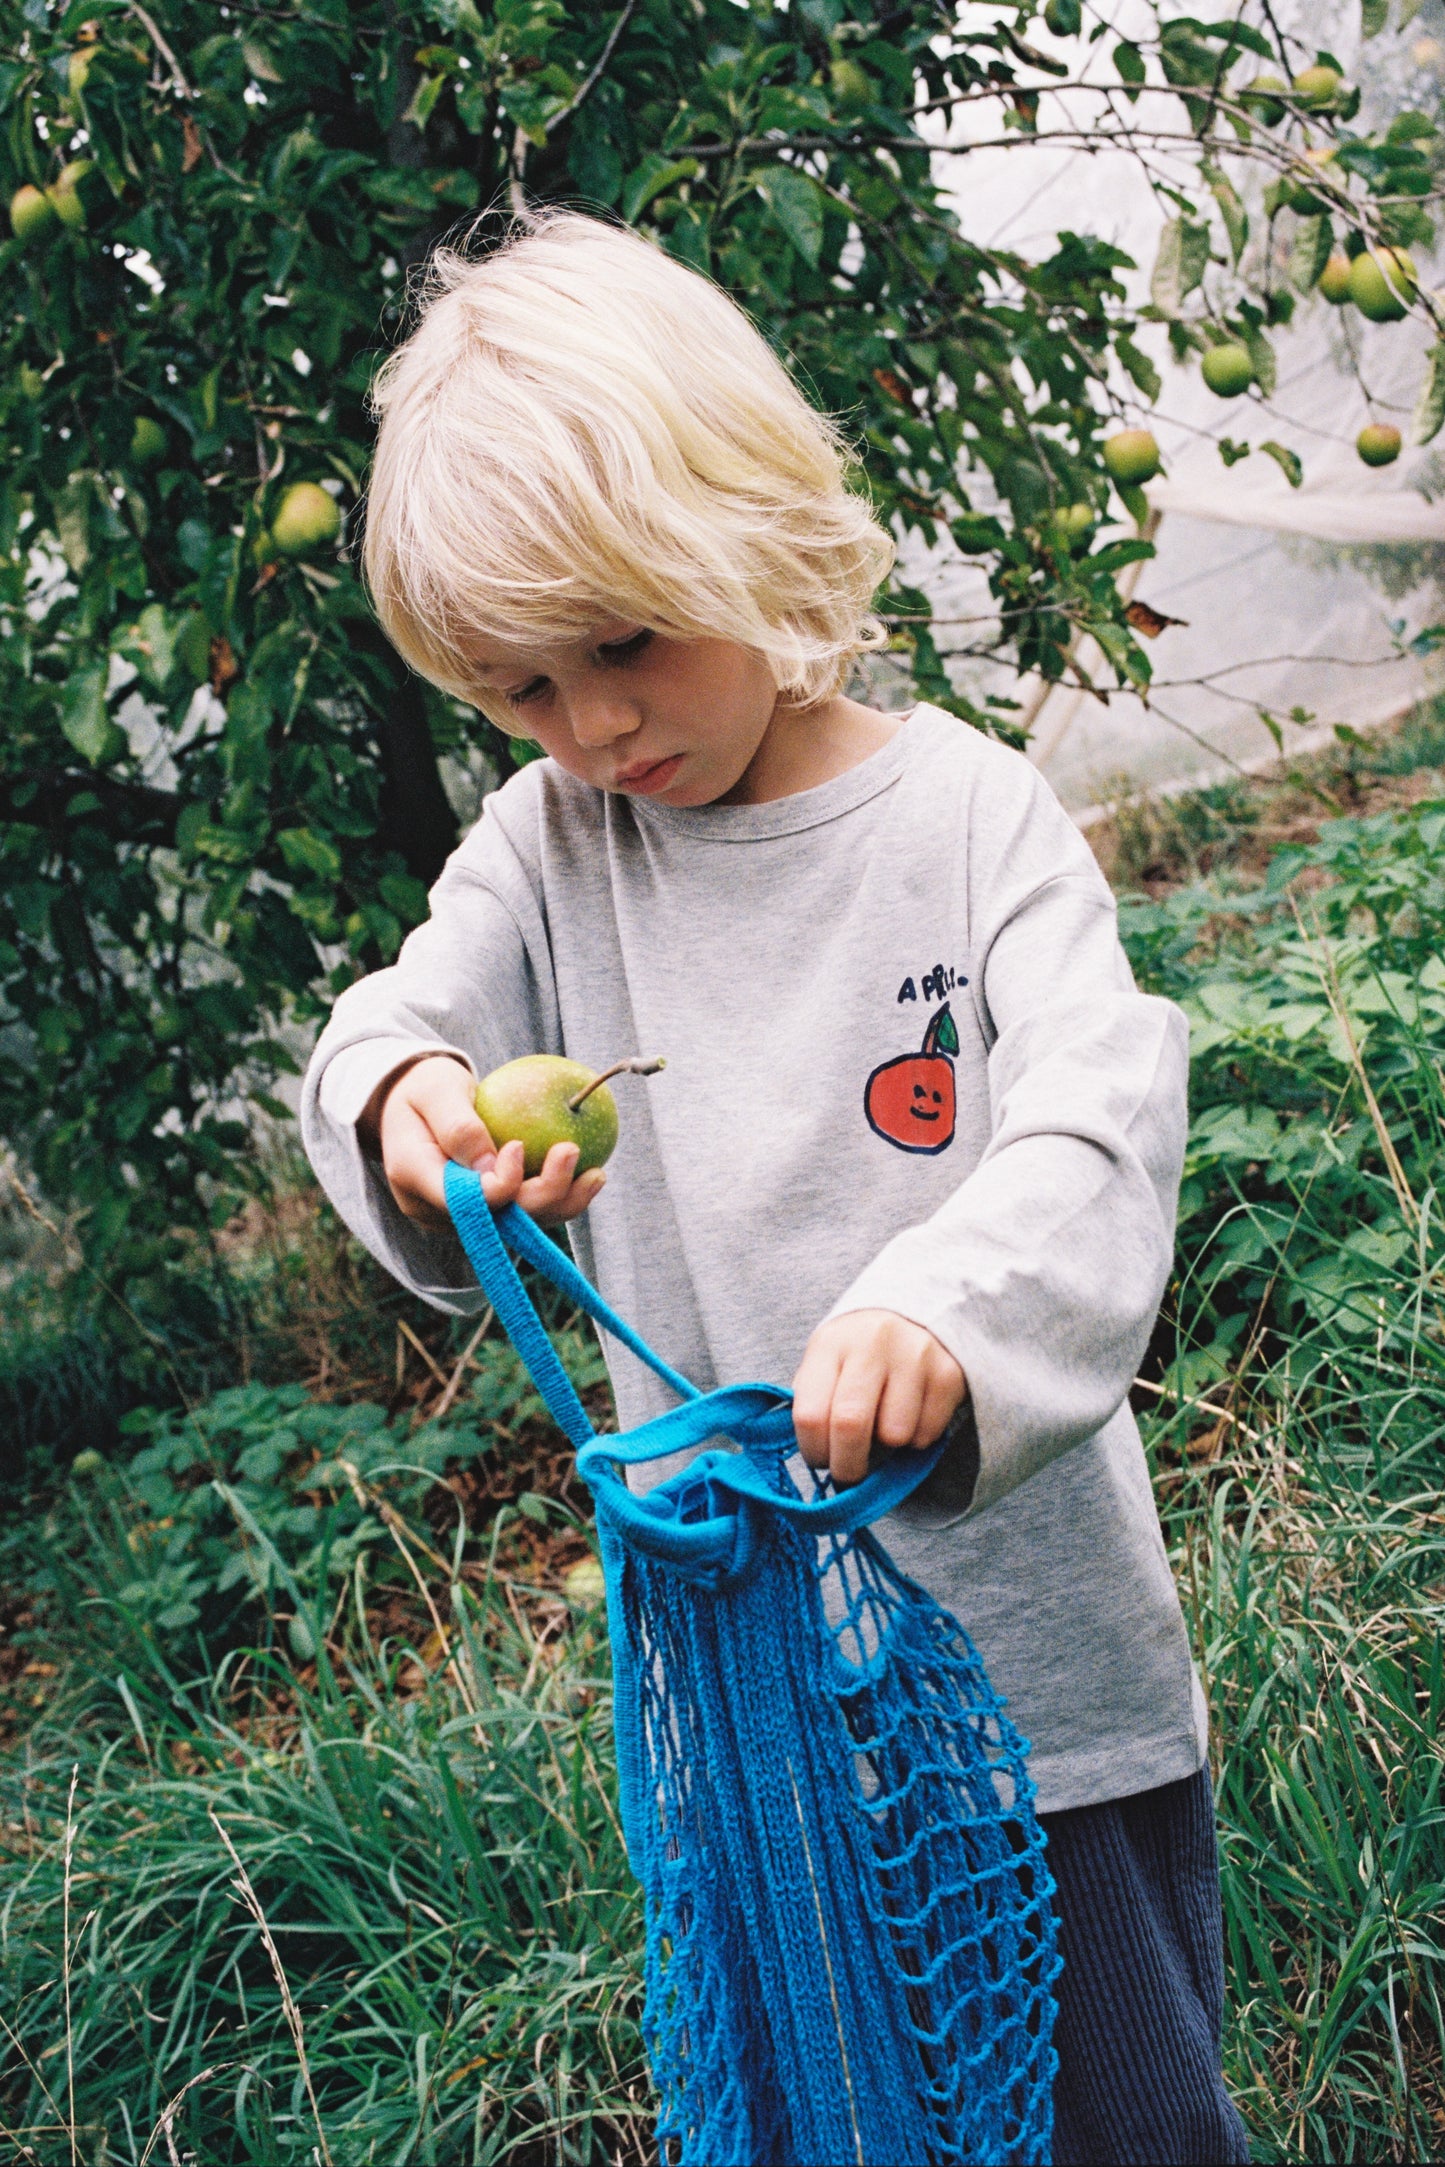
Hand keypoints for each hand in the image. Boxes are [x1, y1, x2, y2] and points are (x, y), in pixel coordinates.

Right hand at [361, 1053, 606, 1230]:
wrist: (408, 1102)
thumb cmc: (422, 1087)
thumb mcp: (434, 1090)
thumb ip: (459, 1126)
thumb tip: (493, 1166)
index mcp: (414, 1176)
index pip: (463, 1199)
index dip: (499, 1184)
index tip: (517, 1146)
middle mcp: (436, 1207)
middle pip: (497, 1218)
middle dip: (543, 1193)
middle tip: (571, 1152)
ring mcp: (460, 1215)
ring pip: (516, 1223)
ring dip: (560, 1202)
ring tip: (596, 1175)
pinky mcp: (483, 1211)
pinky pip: (522, 1210)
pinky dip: (556, 1196)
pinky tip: (589, 1176)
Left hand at [791, 1310, 965, 1488]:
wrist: (913, 1316)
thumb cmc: (858, 1354)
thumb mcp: (826, 1364)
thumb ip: (815, 1406)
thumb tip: (819, 1461)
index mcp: (830, 1344)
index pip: (810, 1414)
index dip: (814, 1451)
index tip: (821, 1461)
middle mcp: (872, 1343)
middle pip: (850, 1425)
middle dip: (848, 1465)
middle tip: (850, 1475)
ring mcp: (914, 1355)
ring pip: (895, 1435)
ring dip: (887, 1448)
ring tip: (884, 1427)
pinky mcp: (948, 1373)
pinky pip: (927, 1434)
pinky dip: (916, 1438)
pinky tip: (912, 1415)